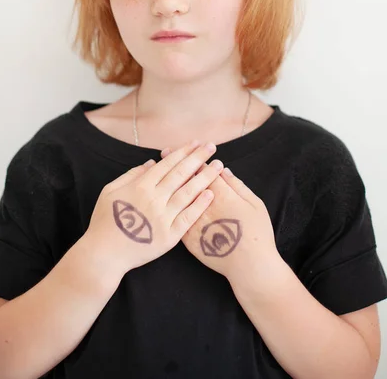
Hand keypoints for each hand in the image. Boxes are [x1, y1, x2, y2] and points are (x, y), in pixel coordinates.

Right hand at [85, 141, 224, 278]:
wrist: (104, 254)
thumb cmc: (104, 221)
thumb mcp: (110, 191)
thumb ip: (131, 175)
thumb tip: (151, 162)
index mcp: (140, 186)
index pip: (167, 164)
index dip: (182, 152)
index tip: (196, 143)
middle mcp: (154, 199)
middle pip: (181, 174)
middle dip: (198, 158)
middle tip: (212, 146)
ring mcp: (163, 217)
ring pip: (188, 193)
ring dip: (205, 177)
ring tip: (218, 166)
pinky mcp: (169, 236)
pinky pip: (188, 217)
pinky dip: (199, 205)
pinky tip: (211, 194)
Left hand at [161, 150, 278, 289]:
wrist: (250, 267)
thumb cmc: (257, 233)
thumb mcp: (254, 204)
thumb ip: (237, 186)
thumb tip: (223, 170)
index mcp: (222, 195)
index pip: (203, 171)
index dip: (194, 158)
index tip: (188, 147)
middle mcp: (204, 207)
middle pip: (186, 180)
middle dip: (176, 163)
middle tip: (166, 151)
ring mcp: (194, 223)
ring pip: (176, 197)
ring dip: (166, 180)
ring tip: (157, 167)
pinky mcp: (188, 239)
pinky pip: (173, 219)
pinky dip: (164, 204)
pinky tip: (158, 196)